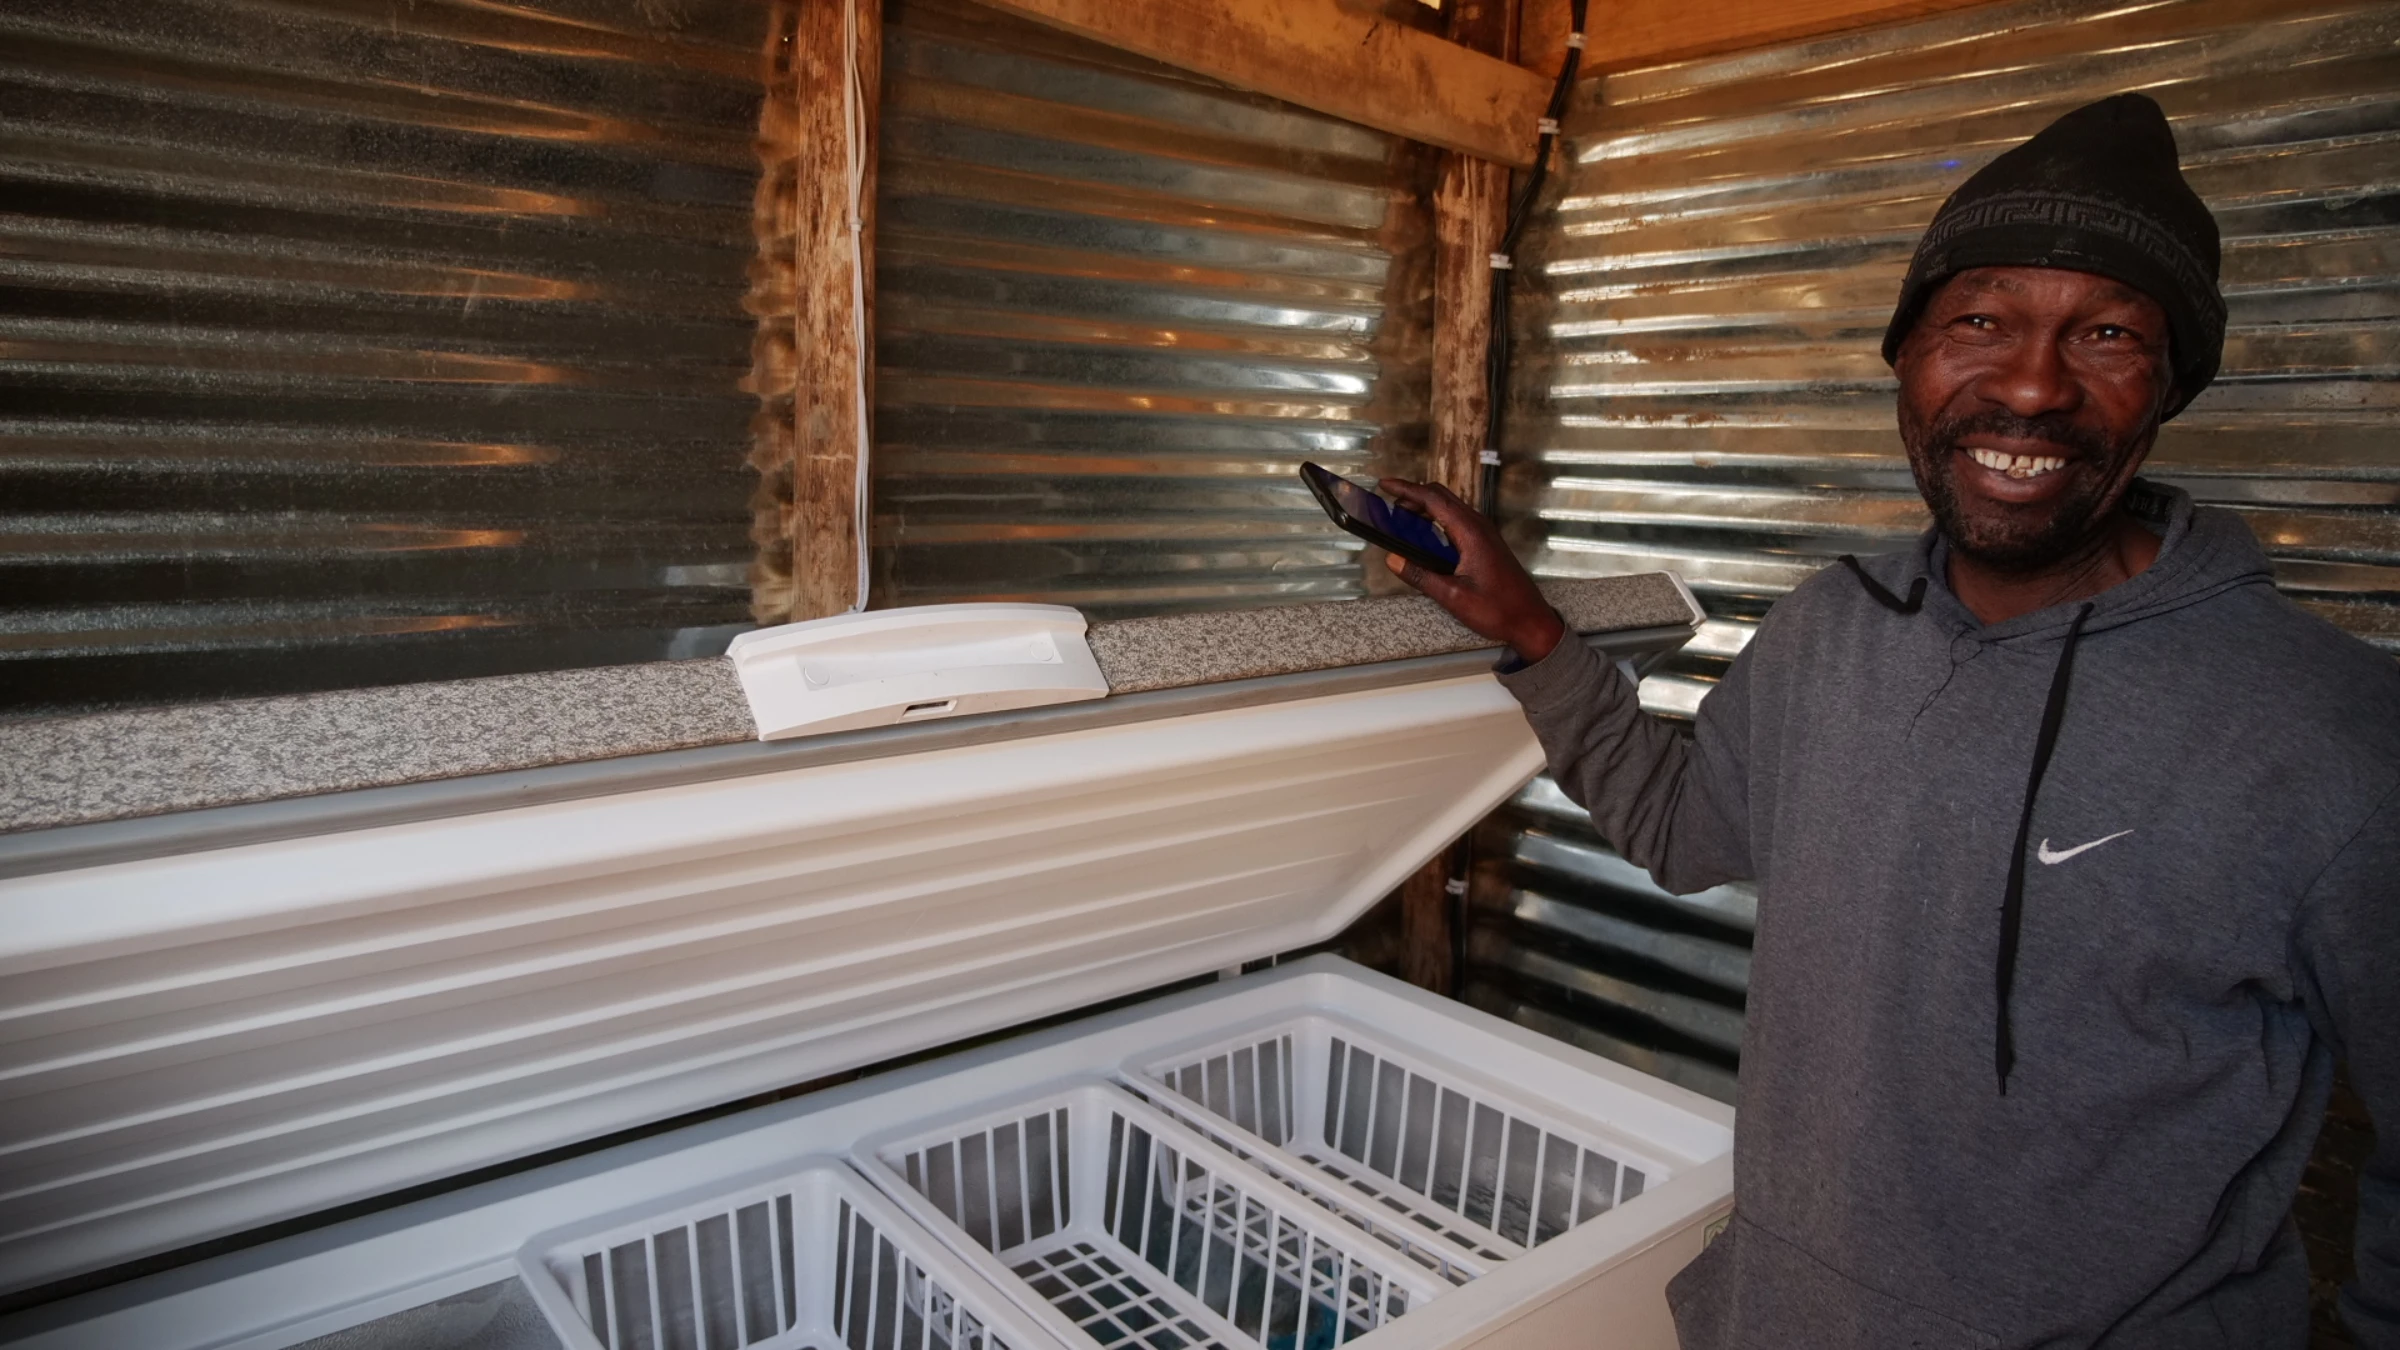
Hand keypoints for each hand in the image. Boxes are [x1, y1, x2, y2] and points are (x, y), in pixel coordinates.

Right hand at [1377, 478, 1564, 662]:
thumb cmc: (1498, 609)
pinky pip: (1457, 520)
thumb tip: (1393, 560)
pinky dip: (1436, 519)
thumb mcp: (1453, 597)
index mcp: (1470, 532)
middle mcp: (1478, 526)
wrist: (1530, 620)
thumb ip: (1420, 576)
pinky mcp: (1485, 542)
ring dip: (1424, 507)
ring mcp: (1484, 532)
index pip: (1433, 499)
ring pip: (1450, 507)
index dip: (1406, 489)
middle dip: (1413, 495)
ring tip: (1401, 518)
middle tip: (1388, 504)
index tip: (1385, 484)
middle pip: (1442, 496)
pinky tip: (1424, 534)